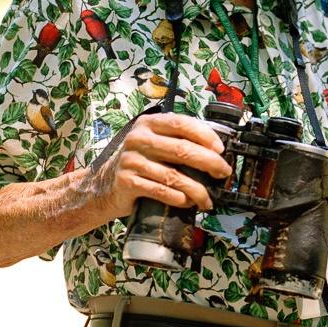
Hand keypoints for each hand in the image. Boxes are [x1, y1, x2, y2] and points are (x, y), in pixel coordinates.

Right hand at [92, 112, 231, 217]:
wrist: (104, 186)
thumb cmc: (140, 162)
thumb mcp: (155, 142)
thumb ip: (178, 139)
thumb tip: (216, 150)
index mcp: (149, 123)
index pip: (182, 124)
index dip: (205, 136)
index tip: (221, 149)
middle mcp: (138, 139)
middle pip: (182, 150)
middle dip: (209, 163)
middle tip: (223, 173)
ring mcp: (131, 161)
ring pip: (174, 175)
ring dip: (197, 189)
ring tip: (209, 198)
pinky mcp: (127, 182)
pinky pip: (161, 191)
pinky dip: (180, 199)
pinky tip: (189, 203)